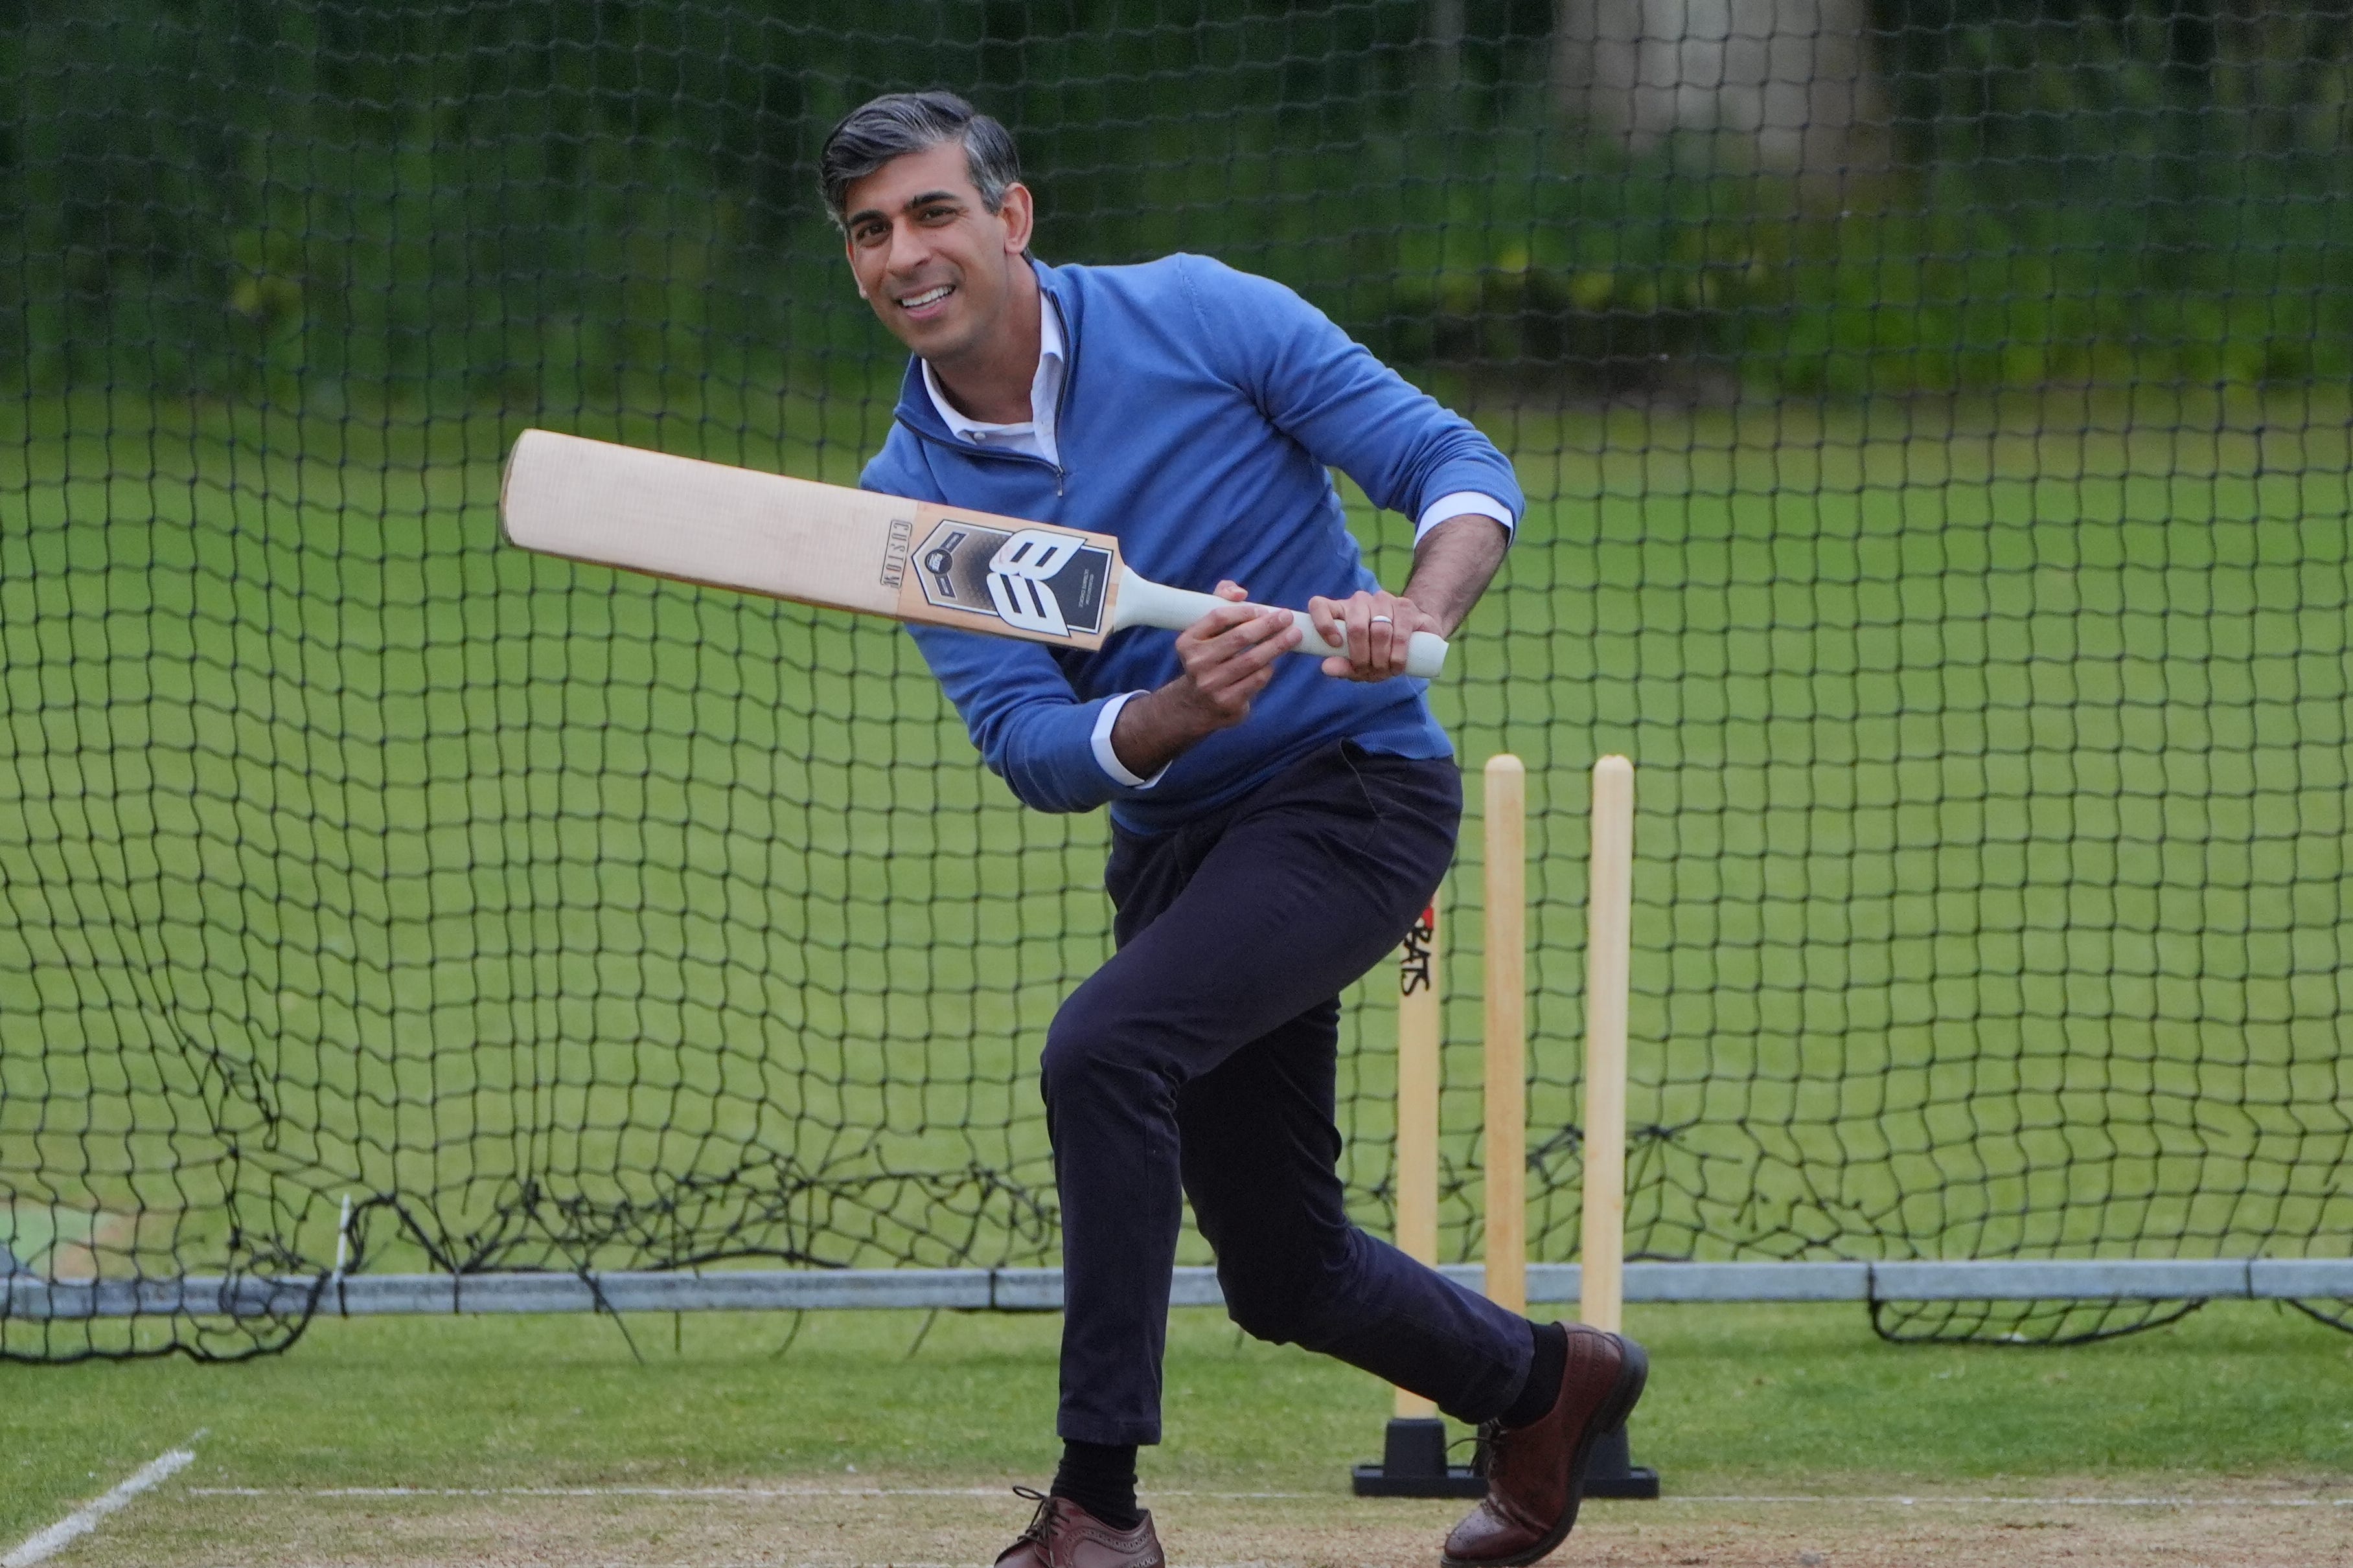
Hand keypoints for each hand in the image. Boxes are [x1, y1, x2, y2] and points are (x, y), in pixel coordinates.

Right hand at [1109, 582, 1301, 776]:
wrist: (1195, 704)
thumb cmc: (1208, 658)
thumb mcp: (1205, 633)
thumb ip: (1220, 603)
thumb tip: (1239, 593)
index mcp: (1187, 642)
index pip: (1218, 618)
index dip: (1244, 611)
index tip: (1264, 609)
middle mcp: (1197, 663)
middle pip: (1240, 638)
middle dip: (1268, 625)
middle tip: (1287, 617)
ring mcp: (1212, 685)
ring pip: (1252, 660)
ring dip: (1277, 645)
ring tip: (1294, 635)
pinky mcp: (1228, 702)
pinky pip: (1256, 680)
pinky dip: (1268, 668)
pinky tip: (1273, 661)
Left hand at [1306, 588, 1434, 681]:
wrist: (1412, 636)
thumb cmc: (1376, 651)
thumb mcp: (1356, 663)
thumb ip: (1342, 666)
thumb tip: (1326, 668)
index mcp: (1339, 610)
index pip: (1319, 605)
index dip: (1323, 624)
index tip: (1335, 645)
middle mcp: (1359, 601)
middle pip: (1356, 627)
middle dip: (1361, 657)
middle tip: (1366, 672)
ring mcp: (1383, 600)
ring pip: (1379, 630)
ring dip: (1380, 659)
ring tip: (1383, 671)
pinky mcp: (1406, 606)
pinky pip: (1400, 633)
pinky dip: (1397, 655)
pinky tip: (1396, 666)